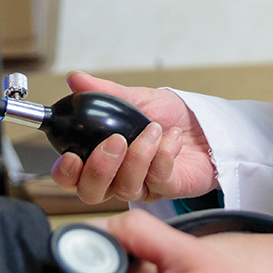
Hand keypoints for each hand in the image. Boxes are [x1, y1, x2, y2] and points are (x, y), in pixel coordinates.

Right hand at [50, 72, 215, 203]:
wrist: (206, 124)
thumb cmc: (171, 116)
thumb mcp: (137, 98)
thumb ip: (104, 92)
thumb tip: (75, 79)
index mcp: (103, 158)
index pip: (73, 178)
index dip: (66, 173)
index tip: (71, 157)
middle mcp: (118, 177)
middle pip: (92, 193)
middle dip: (100, 169)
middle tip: (116, 141)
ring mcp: (143, 186)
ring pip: (125, 188)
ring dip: (138, 155)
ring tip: (153, 129)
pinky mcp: (168, 189)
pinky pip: (157, 179)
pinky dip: (163, 155)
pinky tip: (172, 137)